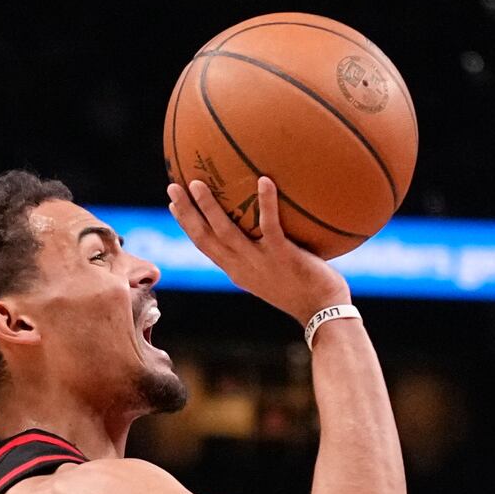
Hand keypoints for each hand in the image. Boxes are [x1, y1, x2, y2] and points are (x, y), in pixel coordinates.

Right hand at [166, 175, 351, 325]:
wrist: (322, 313)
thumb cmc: (304, 291)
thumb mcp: (274, 273)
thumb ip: (264, 253)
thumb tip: (266, 225)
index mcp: (237, 270)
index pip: (205, 245)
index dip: (187, 224)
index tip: (174, 205)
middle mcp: (242, 267)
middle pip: (205, 237)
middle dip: (186, 213)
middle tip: (173, 187)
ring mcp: (260, 262)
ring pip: (226, 232)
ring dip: (208, 207)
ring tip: (197, 183)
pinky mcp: (282, 256)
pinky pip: (270, 225)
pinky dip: (266, 203)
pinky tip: (263, 180)